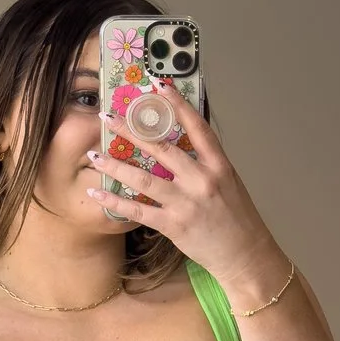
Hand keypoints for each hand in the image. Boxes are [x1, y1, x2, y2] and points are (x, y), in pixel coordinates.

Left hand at [81, 94, 290, 305]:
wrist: (245, 255)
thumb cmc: (237, 218)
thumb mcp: (229, 182)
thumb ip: (206, 163)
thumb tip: (181, 141)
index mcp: (219, 165)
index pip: (197, 127)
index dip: (177, 104)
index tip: (158, 85)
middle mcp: (202, 180)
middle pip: (162, 148)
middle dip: (132, 131)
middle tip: (109, 116)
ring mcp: (186, 203)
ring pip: (144, 179)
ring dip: (116, 165)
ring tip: (94, 154)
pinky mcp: (174, 225)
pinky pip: (138, 210)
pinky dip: (115, 200)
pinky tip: (97, 192)